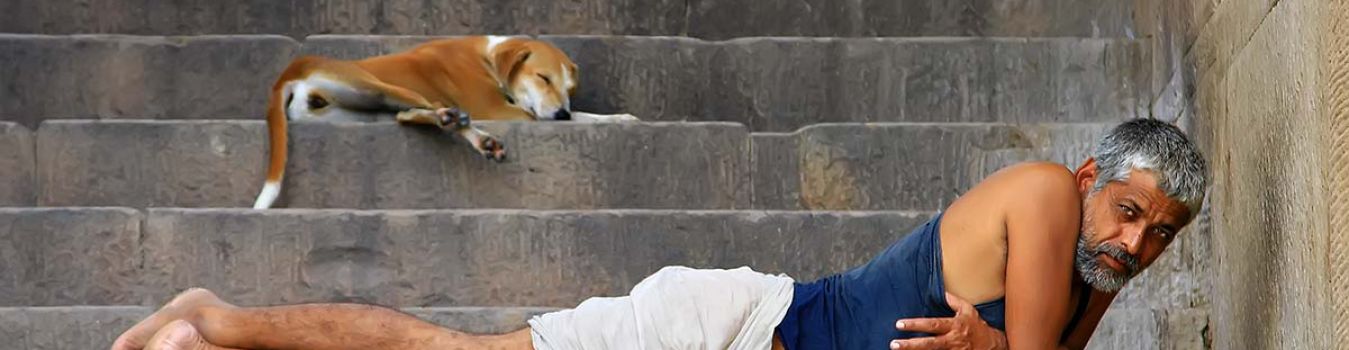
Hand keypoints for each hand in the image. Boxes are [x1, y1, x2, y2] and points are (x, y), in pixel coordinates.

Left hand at [891, 292, 1007, 349]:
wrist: (992, 345)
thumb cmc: (977, 326)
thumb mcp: (968, 310)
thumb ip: (954, 301)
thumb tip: (942, 291)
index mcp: (953, 326)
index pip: (932, 325)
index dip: (916, 324)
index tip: (899, 324)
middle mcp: (952, 340)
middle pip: (929, 344)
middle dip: (911, 345)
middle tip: (894, 344)